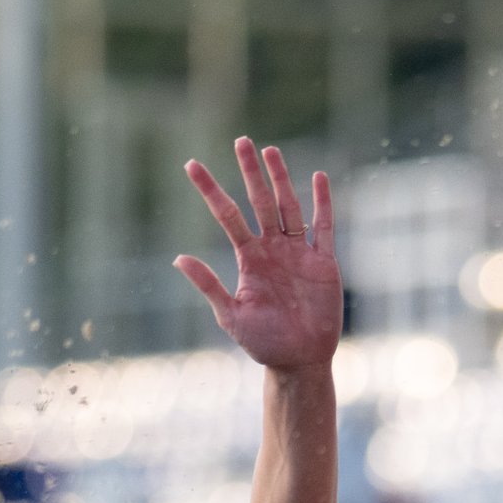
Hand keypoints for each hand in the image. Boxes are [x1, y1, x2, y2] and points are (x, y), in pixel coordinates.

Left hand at [174, 138, 341, 372]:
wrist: (300, 361)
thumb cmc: (264, 342)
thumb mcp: (231, 315)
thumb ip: (209, 285)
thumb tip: (178, 257)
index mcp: (249, 259)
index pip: (227, 215)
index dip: (210, 189)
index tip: (191, 165)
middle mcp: (272, 249)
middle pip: (259, 201)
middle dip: (249, 172)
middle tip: (241, 141)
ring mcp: (298, 253)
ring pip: (288, 206)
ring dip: (280, 179)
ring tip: (270, 151)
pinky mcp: (324, 262)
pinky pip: (323, 226)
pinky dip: (322, 202)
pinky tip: (317, 177)